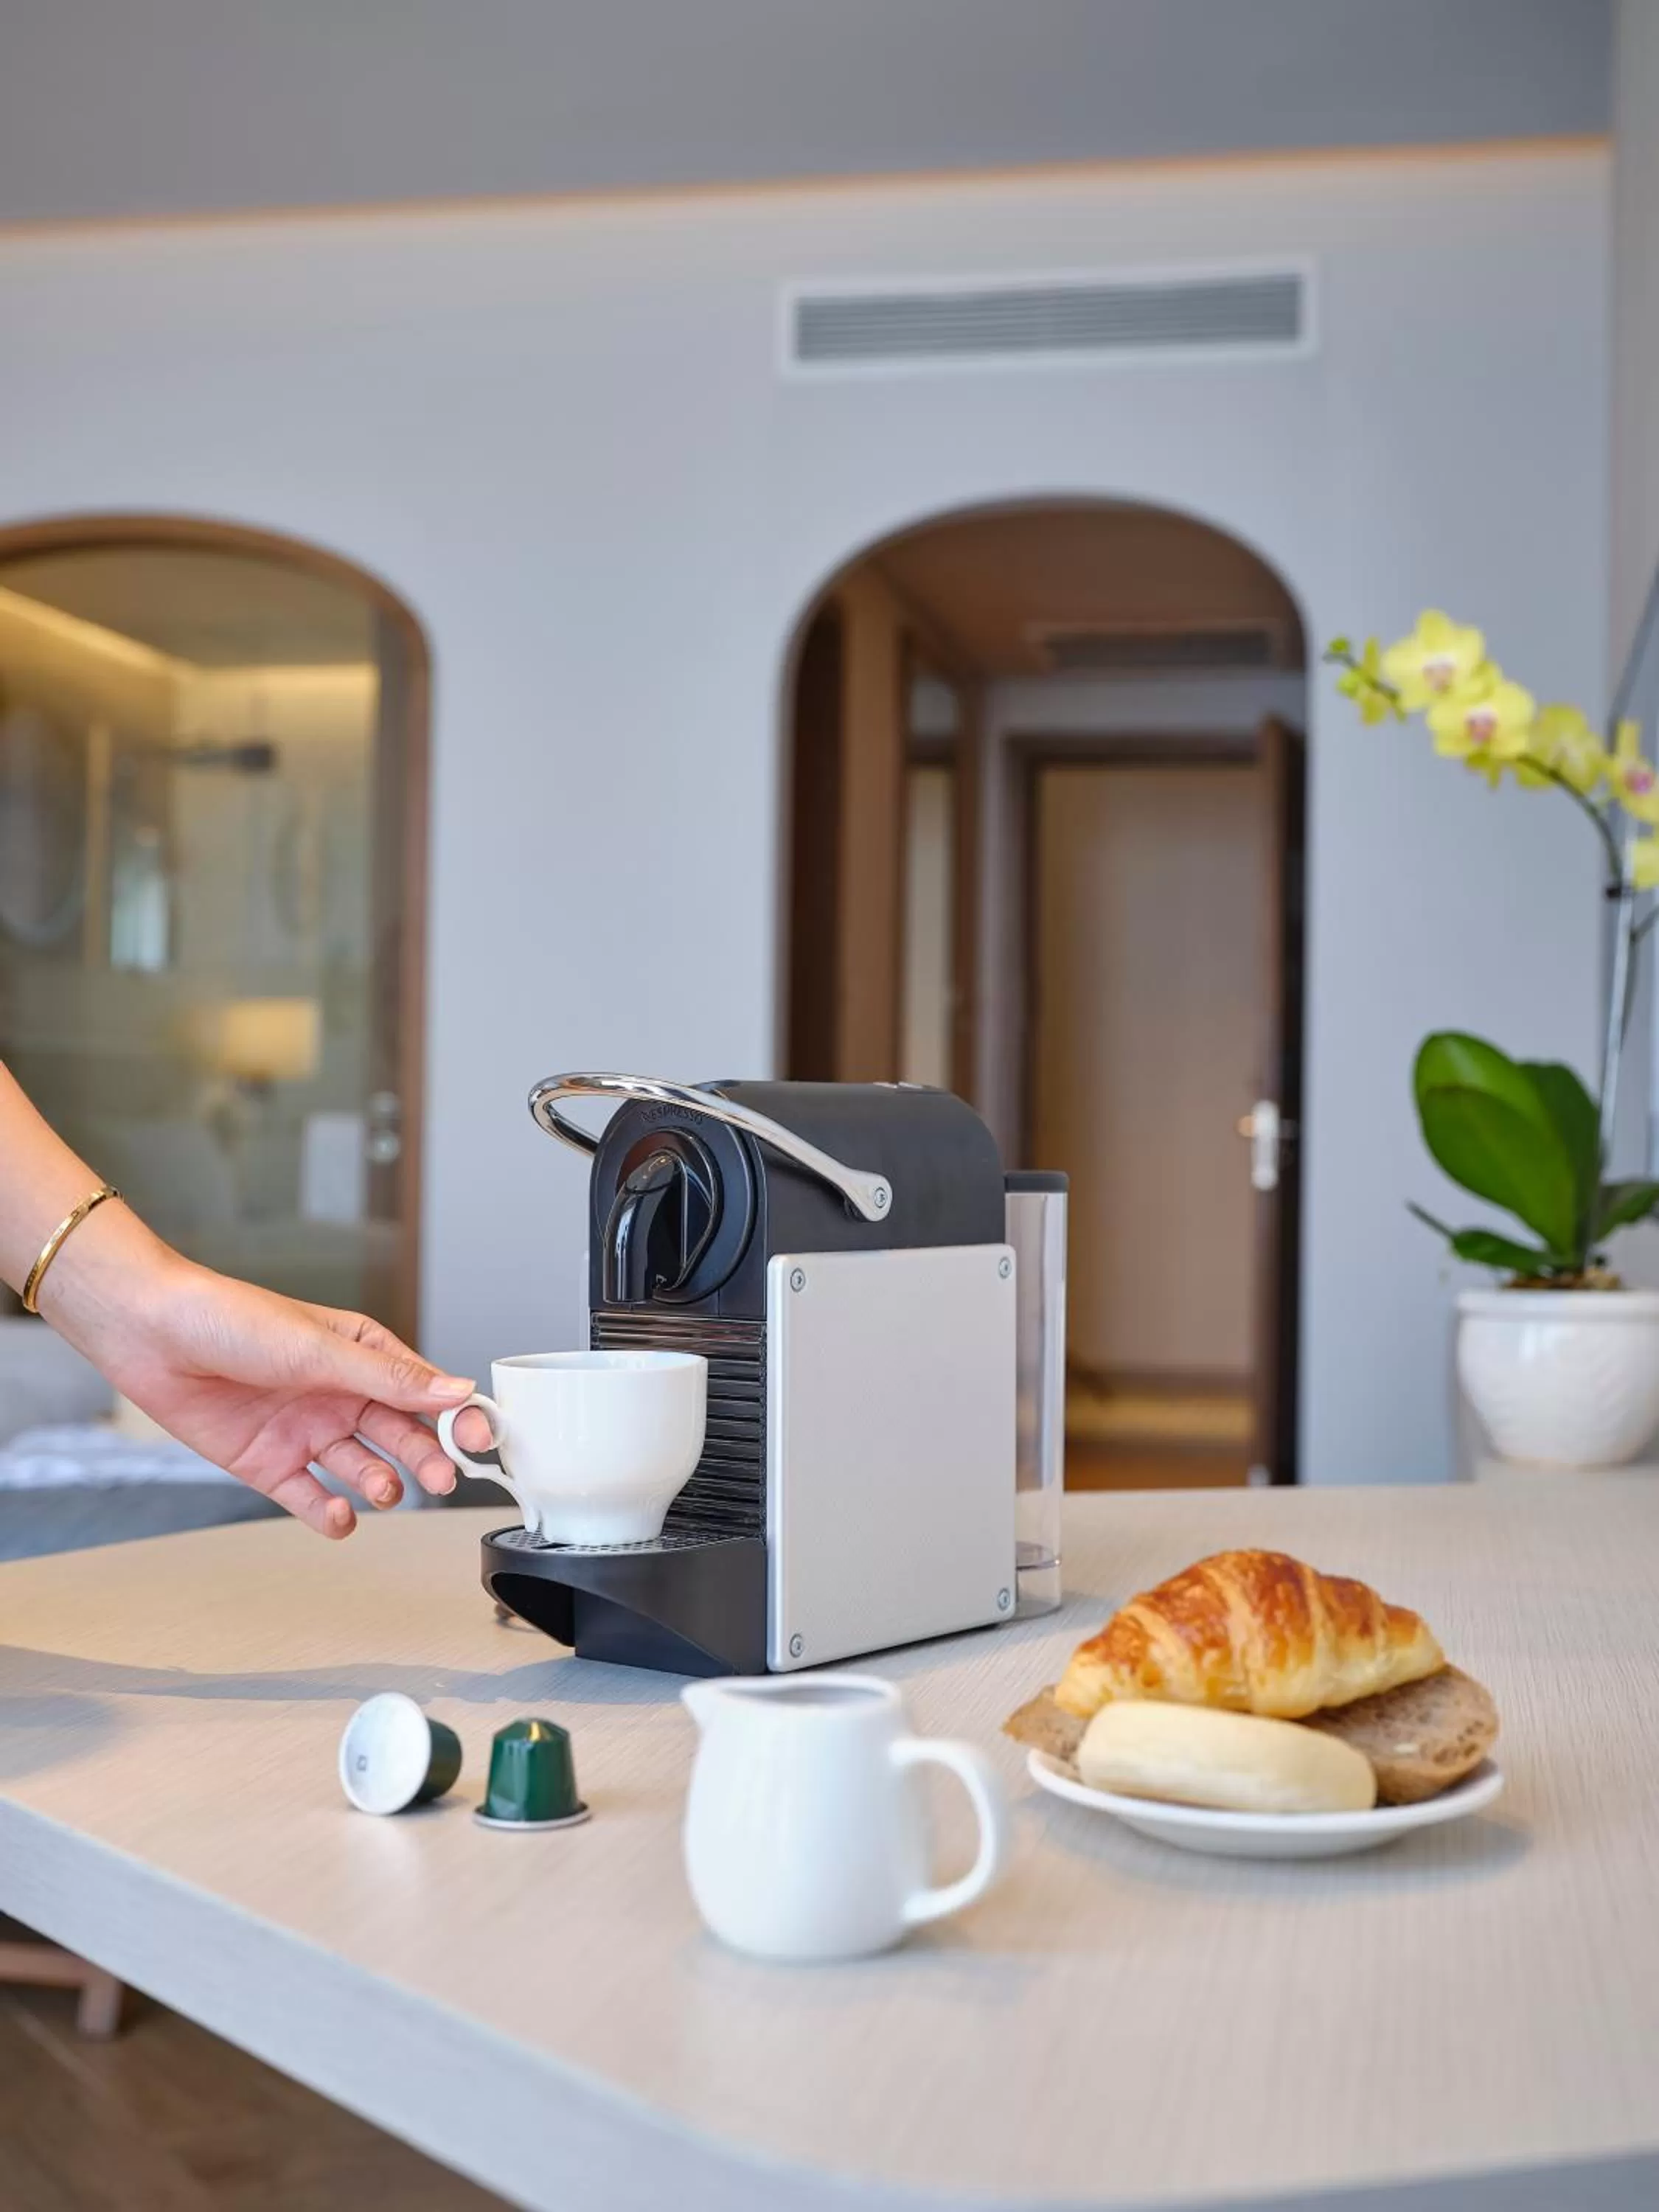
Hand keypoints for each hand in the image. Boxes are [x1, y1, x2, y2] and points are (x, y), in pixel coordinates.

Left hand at [40, 1211, 475, 1538]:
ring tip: (384, 1490)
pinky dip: (328, 1512)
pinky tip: (339, 1517)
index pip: (423, 1388)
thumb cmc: (231, 1319)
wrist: (151, 1335)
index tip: (481, 1438)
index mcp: (360, 1353)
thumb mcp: (320, 1347)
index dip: (456, 1415)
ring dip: (380, 1483)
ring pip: (361, 1468)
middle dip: (427, 1457)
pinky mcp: (269, 1463)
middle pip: (400, 1434)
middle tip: (444, 1478)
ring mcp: (305, 1430)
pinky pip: (309, 1496)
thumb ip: (389, 1377)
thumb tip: (456, 1390)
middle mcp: (338, 1393)